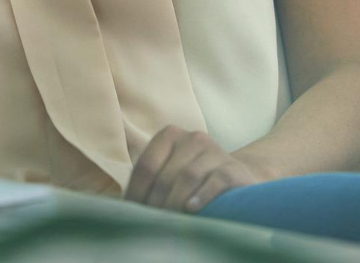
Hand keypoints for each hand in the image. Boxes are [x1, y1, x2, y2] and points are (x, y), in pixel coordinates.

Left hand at [122, 125, 277, 213]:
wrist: (235, 178)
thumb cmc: (193, 180)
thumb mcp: (170, 173)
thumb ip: (150, 182)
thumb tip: (123, 207)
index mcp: (170, 135)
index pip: (146, 165)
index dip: (137, 192)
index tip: (133, 215)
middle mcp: (192, 138)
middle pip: (165, 174)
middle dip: (155, 203)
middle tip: (151, 224)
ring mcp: (214, 151)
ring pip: (188, 176)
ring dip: (174, 202)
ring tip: (169, 222)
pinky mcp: (232, 168)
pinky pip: (214, 182)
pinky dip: (201, 197)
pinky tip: (192, 209)